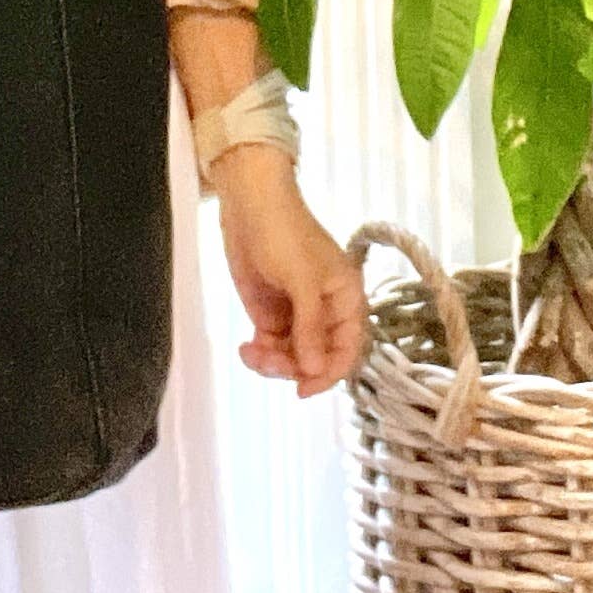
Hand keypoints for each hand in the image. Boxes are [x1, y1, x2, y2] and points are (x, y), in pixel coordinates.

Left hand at [209, 152, 368, 398]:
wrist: (248, 203)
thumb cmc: (284, 234)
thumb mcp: (302, 279)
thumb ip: (310, 326)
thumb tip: (313, 369)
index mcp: (346, 301)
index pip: (347, 350)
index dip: (329, 374)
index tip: (303, 390)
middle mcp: (325, 312)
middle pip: (317, 358)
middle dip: (292, 366)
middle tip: (265, 360)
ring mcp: (296, 313)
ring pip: (292, 356)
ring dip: (272, 363)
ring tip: (249, 352)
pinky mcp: (270, 312)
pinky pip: (271, 346)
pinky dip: (259, 354)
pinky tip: (245, 348)